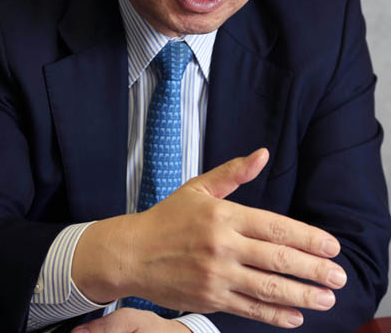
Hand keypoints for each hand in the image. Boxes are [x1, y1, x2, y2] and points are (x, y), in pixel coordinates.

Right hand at [72, 148, 346, 328]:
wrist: (133, 253)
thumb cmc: (168, 217)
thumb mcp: (200, 187)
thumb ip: (235, 173)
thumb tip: (263, 154)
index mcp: (224, 215)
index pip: (275, 226)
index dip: (307, 238)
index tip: (331, 247)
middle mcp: (223, 246)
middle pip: (277, 259)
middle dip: (313, 270)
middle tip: (337, 278)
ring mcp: (217, 275)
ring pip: (267, 287)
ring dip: (301, 296)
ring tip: (325, 300)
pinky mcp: (210, 299)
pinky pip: (248, 309)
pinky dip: (274, 315)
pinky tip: (294, 318)